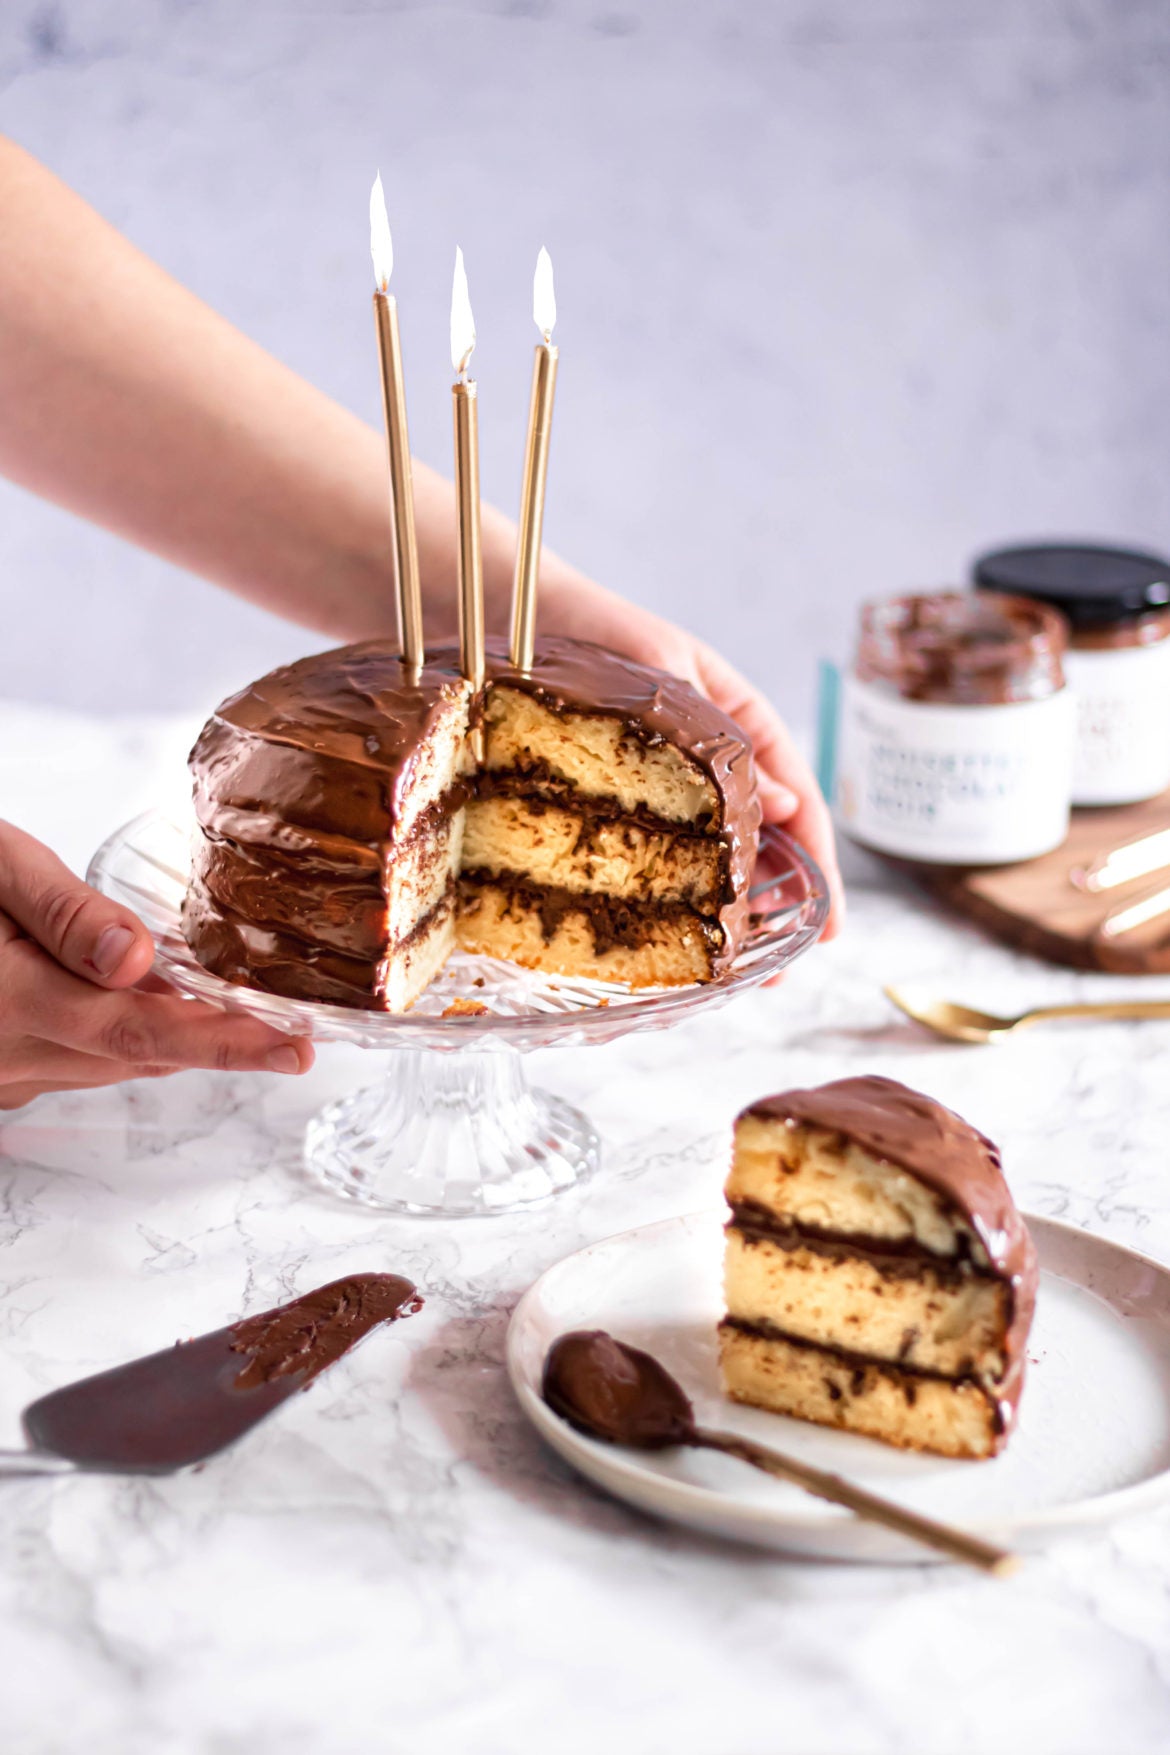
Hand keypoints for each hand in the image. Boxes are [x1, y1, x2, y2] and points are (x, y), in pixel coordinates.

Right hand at [0, 820, 313, 1112]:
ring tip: (236, 1008)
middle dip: (215, 1041)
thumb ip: (61, 913)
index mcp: (4, 1000)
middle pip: (134, 1053)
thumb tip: (136, 958)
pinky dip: (118, 1034)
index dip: (224, 1043)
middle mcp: (1, 1053)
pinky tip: (141, 997)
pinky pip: (73, 1061)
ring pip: (107, 1062)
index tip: (293, 1047)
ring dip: (167, 1037)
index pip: (138, 1029)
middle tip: (287, 1024)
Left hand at [539, 572, 843, 936]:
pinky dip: (665, 900)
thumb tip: (789, 807)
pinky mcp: (616, 806)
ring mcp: (667, 787)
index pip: (799, 799)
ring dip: (726, 915)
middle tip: (778, 972)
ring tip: (730, 970)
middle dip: (777, 909)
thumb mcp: (666, 672)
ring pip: (712, 860)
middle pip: (764, 843)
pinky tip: (665, 936)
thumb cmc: (595, 629)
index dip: (819, 865)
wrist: (511, 616)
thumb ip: (721, 736)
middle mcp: (711, 762)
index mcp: (740, 720)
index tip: (831, 926)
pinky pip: (654, 859)